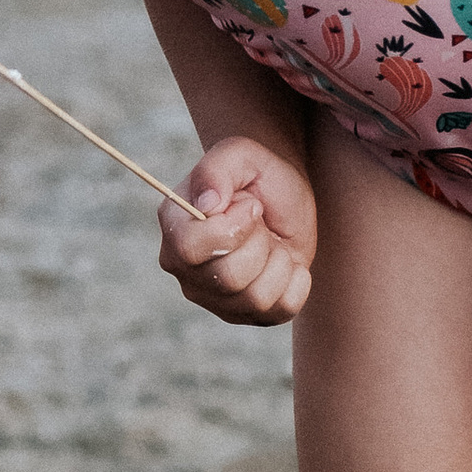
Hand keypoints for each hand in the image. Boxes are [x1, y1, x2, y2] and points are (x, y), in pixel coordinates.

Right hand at [158, 137, 316, 324]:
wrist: (284, 198)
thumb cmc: (257, 175)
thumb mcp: (241, 155)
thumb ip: (217, 169)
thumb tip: (208, 204)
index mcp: (174, 227)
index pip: (189, 248)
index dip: (230, 228)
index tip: (250, 205)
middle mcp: (185, 269)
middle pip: (227, 278)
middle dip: (260, 242)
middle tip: (261, 222)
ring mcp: (213, 298)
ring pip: (255, 298)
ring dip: (279, 261)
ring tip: (272, 242)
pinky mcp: (246, 315)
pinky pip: (280, 312)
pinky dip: (296, 283)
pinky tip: (287, 263)